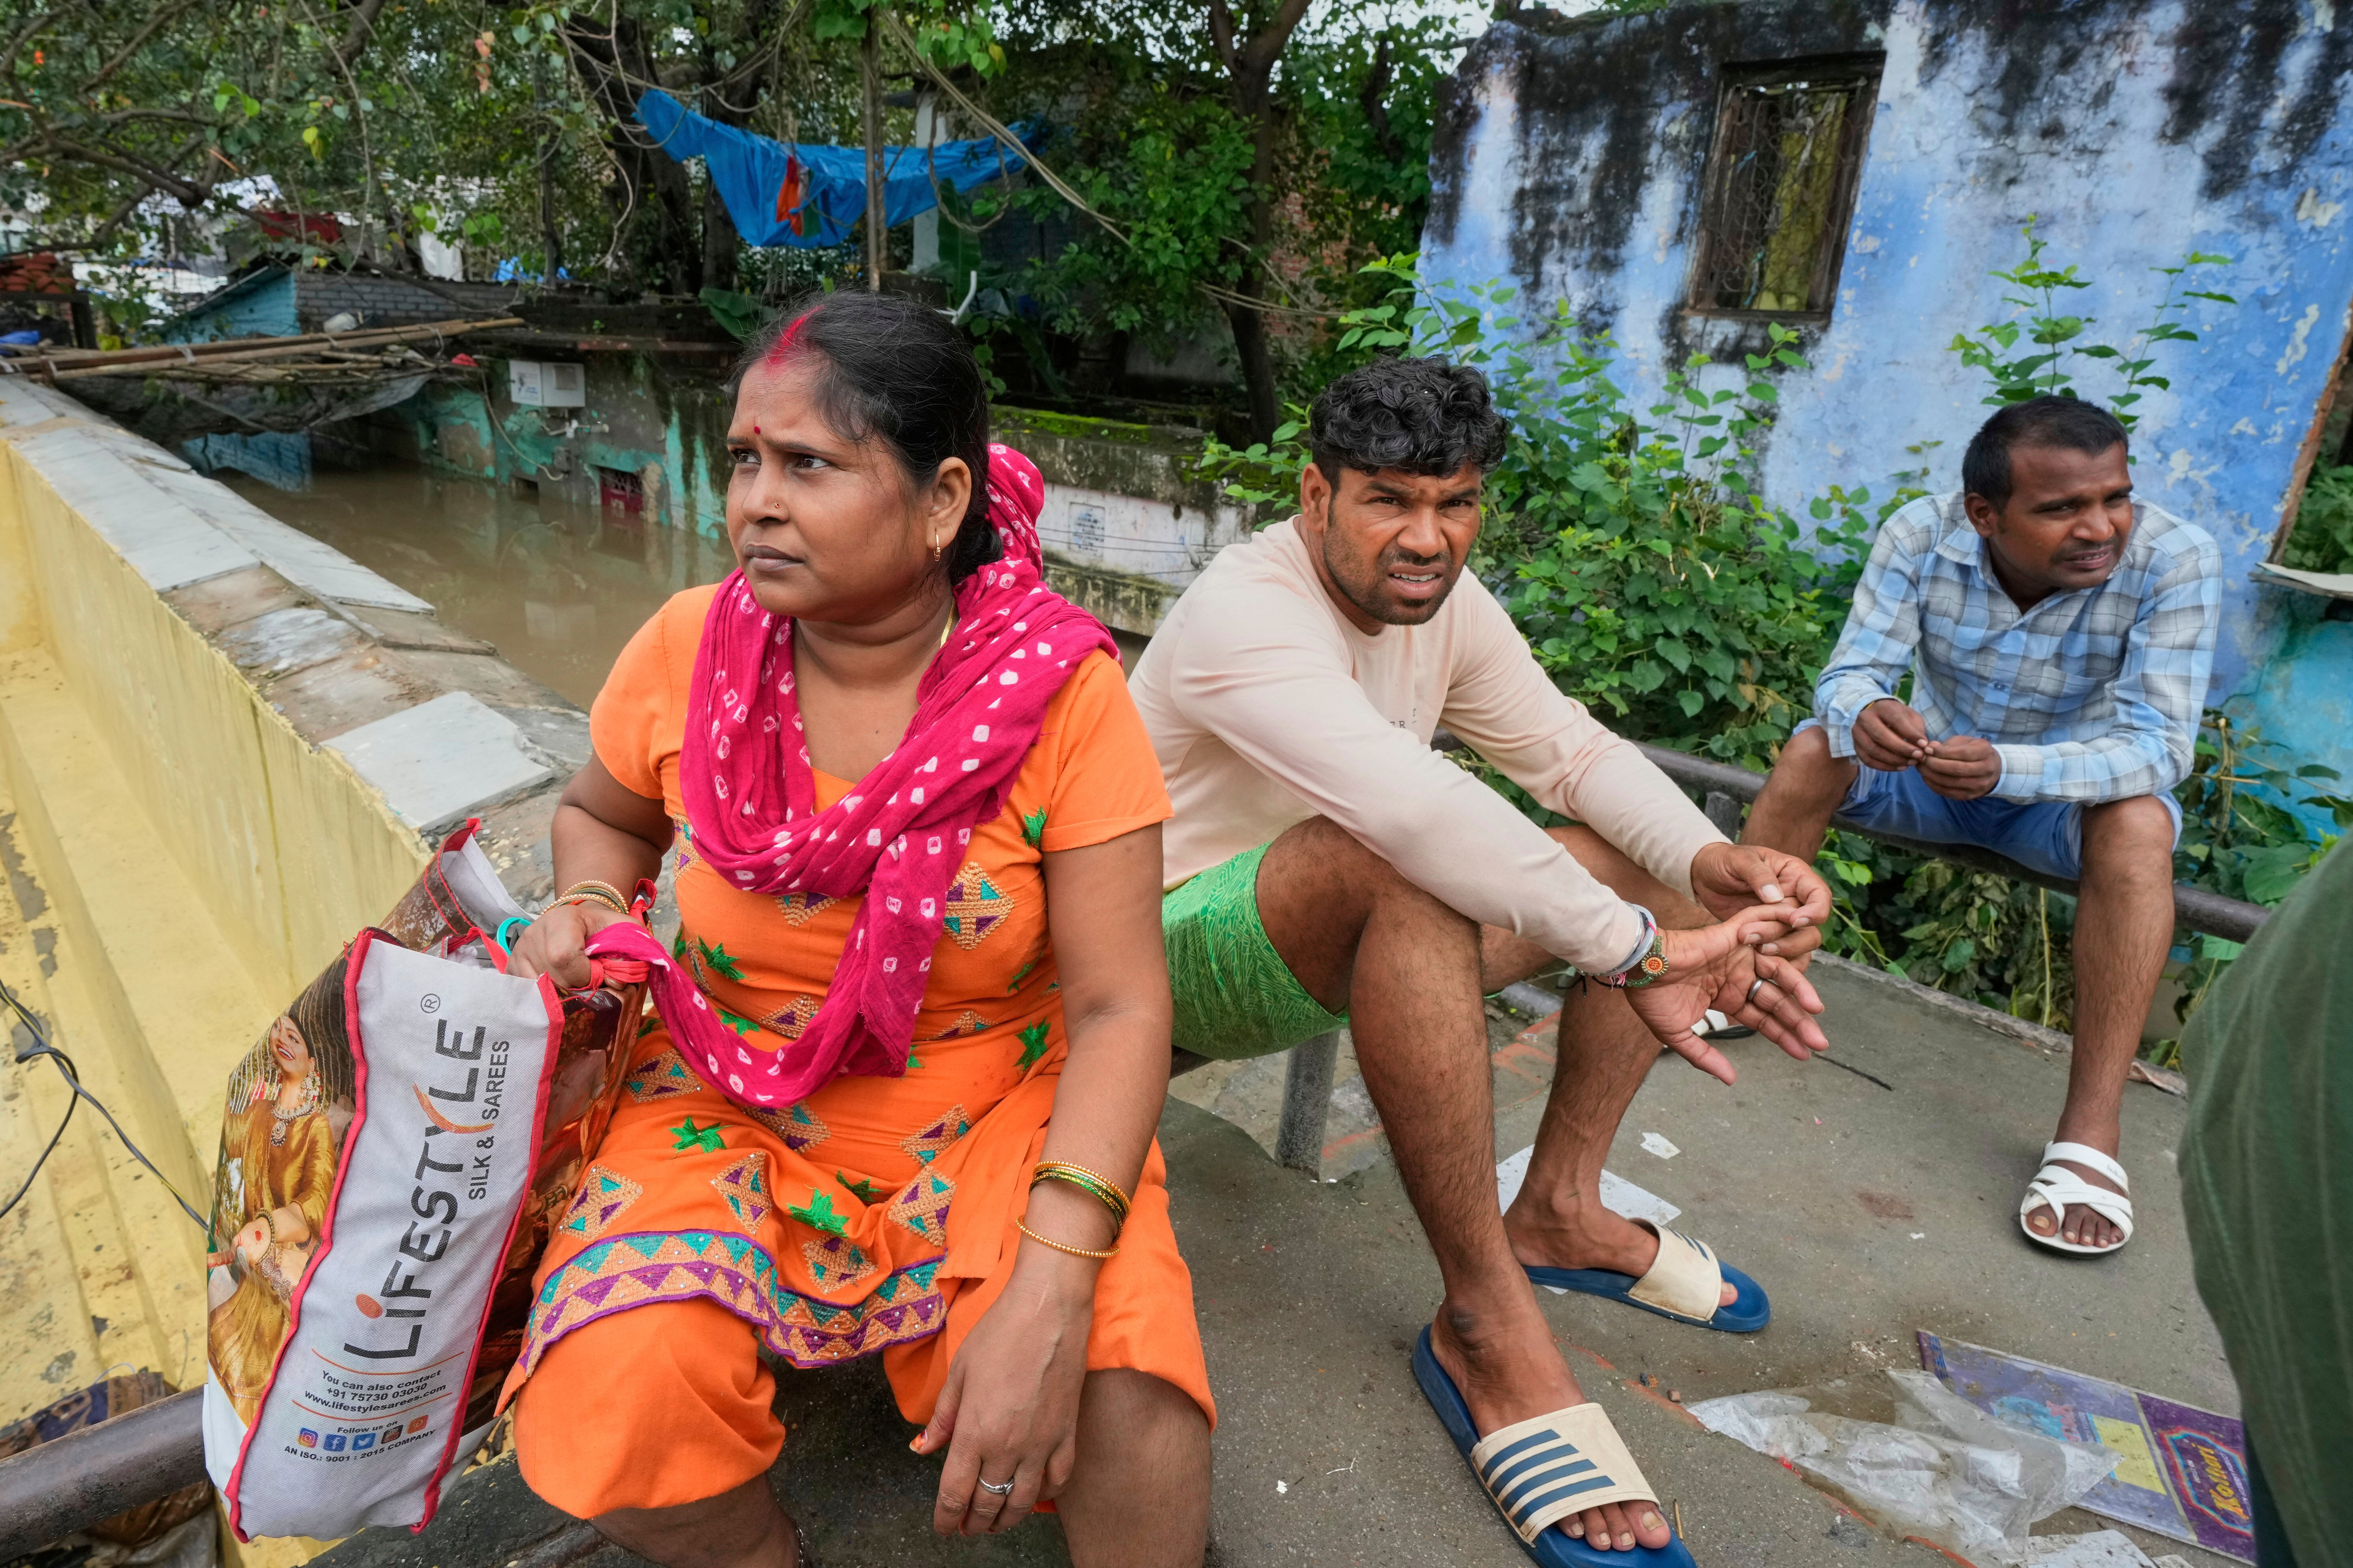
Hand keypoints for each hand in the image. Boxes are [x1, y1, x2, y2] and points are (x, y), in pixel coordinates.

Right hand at [507, 899, 632, 987]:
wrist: (580, 922)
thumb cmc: (603, 928)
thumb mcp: (625, 930)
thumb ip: (632, 950)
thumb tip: (618, 984)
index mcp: (561, 919)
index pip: (564, 956)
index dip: (585, 974)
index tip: (599, 975)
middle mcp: (534, 932)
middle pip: (553, 977)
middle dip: (577, 989)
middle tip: (589, 984)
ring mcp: (520, 950)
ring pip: (538, 990)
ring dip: (562, 996)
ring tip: (575, 985)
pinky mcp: (512, 966)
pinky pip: (526, 992)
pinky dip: (545, 997)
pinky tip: (559, 991)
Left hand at [917, 1244, 1096, 1534]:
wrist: (1049, 1312)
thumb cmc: (999, 1335)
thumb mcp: (959, 1372)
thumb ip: (942, 1417)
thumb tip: (923, 1448)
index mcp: (974, 1432)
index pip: (955, 1493)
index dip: (946, 1518)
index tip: (943, 1528)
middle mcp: (1007, 1447)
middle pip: (987, 1504)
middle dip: (973, 1523)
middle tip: (966, 1529)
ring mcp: (1042, 1444)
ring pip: (1023, 1501)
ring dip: (1006, 1519)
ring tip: (996, 1524)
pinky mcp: (1068, 1433)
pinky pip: (1058, 1479)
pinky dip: (1045, 1494)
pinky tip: (1034, 1493)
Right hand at [1619, 914, 1829, 1082]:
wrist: (1636, 968)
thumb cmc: (1651, 998)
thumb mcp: (1679, 1036)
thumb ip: (1705, 1057)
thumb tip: (1730, 1079)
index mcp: (1726, 997)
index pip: (1763, 1019)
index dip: (1783, 1036)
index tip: (1804, 1054)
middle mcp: (1736, 976)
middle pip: (1776, 999)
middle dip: (1798, 1021)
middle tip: (1820, 1042)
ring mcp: (1737, 955)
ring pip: (1778, 970)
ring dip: (1800, 987)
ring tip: (1816, 1009)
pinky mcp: (1733, 934)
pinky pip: (1762, 924)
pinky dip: (1781, 922)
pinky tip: (1802, 932)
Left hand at [1688, 842, 1830, 962]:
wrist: (1705, 876)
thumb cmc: (1724, 861)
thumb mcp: (1738, 859)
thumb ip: (1757, 874)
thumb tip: (1776, 897)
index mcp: (1795, 876)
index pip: (1820, 896)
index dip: (1814, 912)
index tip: (1794, 921)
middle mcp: (1795, 900)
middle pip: (1810, 927)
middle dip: (1788, 937)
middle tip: (1756, 938)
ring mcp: (1782, 919)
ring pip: (1798, 944)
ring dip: (1779, 949)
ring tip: (1751, 946)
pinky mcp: (1768, 934)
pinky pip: (1781, 953)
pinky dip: (1773, 959)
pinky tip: (1753, 959)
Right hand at [1852, 699, 1929, 771]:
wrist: (1876, 717)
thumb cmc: (1897, 717)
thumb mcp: (1910, 717)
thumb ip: (1917, 729)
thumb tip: (1923, 746)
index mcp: (1881, 707)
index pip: (1895, 720)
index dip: (1910, 734)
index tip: (1924, 745)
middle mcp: (1865, 718)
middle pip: (1881, 736)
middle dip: (1902, 749)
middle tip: (1918, 756)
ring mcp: (1857, 733)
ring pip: (1873, 750)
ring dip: (1894, 760)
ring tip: (1910, 763)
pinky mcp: (1855, 746)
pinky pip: (1868, 760)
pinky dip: (1885, 767)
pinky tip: (1899, 767)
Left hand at [1919, 734, 2001, 799]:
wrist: (1992, 768)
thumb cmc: (1974, 751)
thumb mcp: (1964, 742)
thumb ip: (1948, 745)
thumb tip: (1929, 747)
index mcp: (1985, 751)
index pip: (1962, 753)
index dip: (1942, 752)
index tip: (1927, 749)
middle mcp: (1986, 769)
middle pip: (1957, 769)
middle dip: (1935, 764)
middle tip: (1922, 759)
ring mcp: (1979, 785)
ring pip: (1952, 782)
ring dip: (1932, 775)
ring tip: (1921, 767)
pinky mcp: (1971, 795)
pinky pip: (1950, 793)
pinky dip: (1935, 785)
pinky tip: (1927, 777)